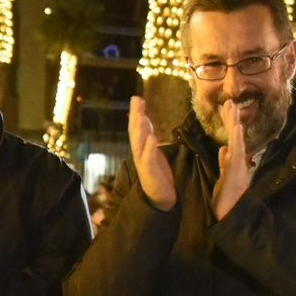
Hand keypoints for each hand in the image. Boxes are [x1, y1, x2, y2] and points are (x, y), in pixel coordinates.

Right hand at [129, 97, 175, 211]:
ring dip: (139, 128)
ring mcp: (143, 162)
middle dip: (135, 115)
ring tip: (141, 115)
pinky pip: (149, 158)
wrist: (159, 198)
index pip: (139, 127)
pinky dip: (149, 148)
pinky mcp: (149, 172)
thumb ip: (151, 141)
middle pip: (135, 131)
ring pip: (138, 142)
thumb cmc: (159, 175)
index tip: (137, 98)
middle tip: (136, 100)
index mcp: (142, 148)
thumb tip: (148, 128)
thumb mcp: (155, 154)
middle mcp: (139, 153)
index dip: (137, 113)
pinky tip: (152, 138)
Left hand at [213, 101, 251, 220]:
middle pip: (233, 135)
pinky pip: (238, 151)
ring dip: (234, 123)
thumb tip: (223, 148)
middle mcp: (237, 159)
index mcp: (232, 159)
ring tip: (232, 107)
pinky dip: (237, 139)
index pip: (229, 137)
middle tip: (229, 102)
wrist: (231, 211)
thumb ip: (224, 161)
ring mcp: (238, 163)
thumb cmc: (226, 196)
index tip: (226, 109)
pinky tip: (237, 127)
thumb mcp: (223, 175)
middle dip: (231, 118)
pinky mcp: (237, 169)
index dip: (228, 123)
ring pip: (236, 139)